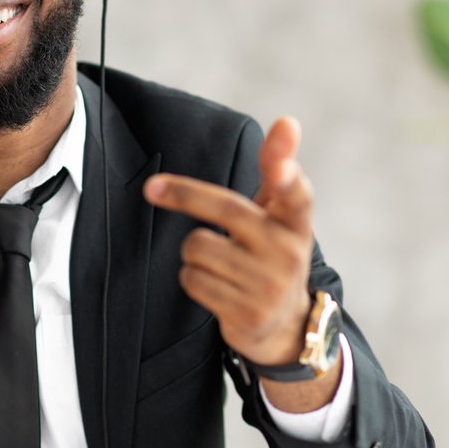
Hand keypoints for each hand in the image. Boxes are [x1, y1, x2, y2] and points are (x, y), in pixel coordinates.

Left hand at [143, 117, 314, 367]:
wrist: (285, 326)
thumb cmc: (273, 253)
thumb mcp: (280, 214)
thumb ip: (278, 169)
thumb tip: (288, 121)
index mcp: (296, 222)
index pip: (296, 192)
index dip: (287, 169)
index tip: (283, 153)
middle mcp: (288, 252)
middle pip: (226, 209)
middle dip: (184, 194)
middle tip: (152, 187)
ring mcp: (268, 285)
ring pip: (198, 247)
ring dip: (194, 252)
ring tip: (219, 264)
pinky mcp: (246, 313)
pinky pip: (193, 279)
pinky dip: (193, 278)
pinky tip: (216, 287)